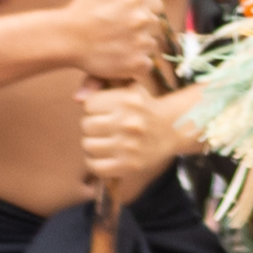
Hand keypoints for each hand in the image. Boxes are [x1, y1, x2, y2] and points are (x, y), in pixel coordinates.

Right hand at [58, 0, 171, 84]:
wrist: (65, 37)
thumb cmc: (82, 4)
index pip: (155, 5)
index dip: (141, 9)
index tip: (123, 12)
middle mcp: (145, 19)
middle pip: (155, 25)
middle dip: (140, 26)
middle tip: (117, 27)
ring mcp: (142, 43)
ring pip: (151, 45)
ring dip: (138, 44)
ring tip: (116, 40)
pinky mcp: (137, 64)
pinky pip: (146, 64)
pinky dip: (135, 62)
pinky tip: (118, 54)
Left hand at [79, 82, 183, 199]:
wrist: (175, 130)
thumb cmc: (144, 108)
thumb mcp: (130, 88)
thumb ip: (103, 86)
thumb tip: (77, 97)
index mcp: (128, 101)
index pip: (89, 105)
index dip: (94, 108)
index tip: (105, 111)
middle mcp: (129, 123)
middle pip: (86, 125)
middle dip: (92, 127)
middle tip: (105, 128)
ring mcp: (130, 146)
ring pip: (88, 145)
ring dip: (93, 144)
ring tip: (106, 142)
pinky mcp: (130, 166)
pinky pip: (95, 166)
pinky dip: (95, 163)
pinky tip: (105, 157)